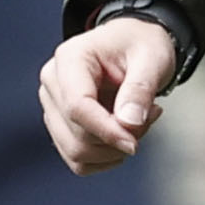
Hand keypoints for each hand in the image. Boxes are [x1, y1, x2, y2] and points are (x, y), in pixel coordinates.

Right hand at [38, 16, 176, 175]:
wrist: (134, 43)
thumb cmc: (140, 44)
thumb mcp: (151, 59)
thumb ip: (140, 90)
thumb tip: (129, 124)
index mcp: (70, 58)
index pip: (77, 107)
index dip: (106, 131)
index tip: (134, 141)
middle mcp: (53, 82)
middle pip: (76, 136)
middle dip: (117, 139)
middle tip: (148, 118)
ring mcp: (53, 105)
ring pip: (75, 152)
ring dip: (112, 151)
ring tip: (137, 124)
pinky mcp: (60, 125)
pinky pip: (78, 160)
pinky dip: (105, 158)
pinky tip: (122, 135)